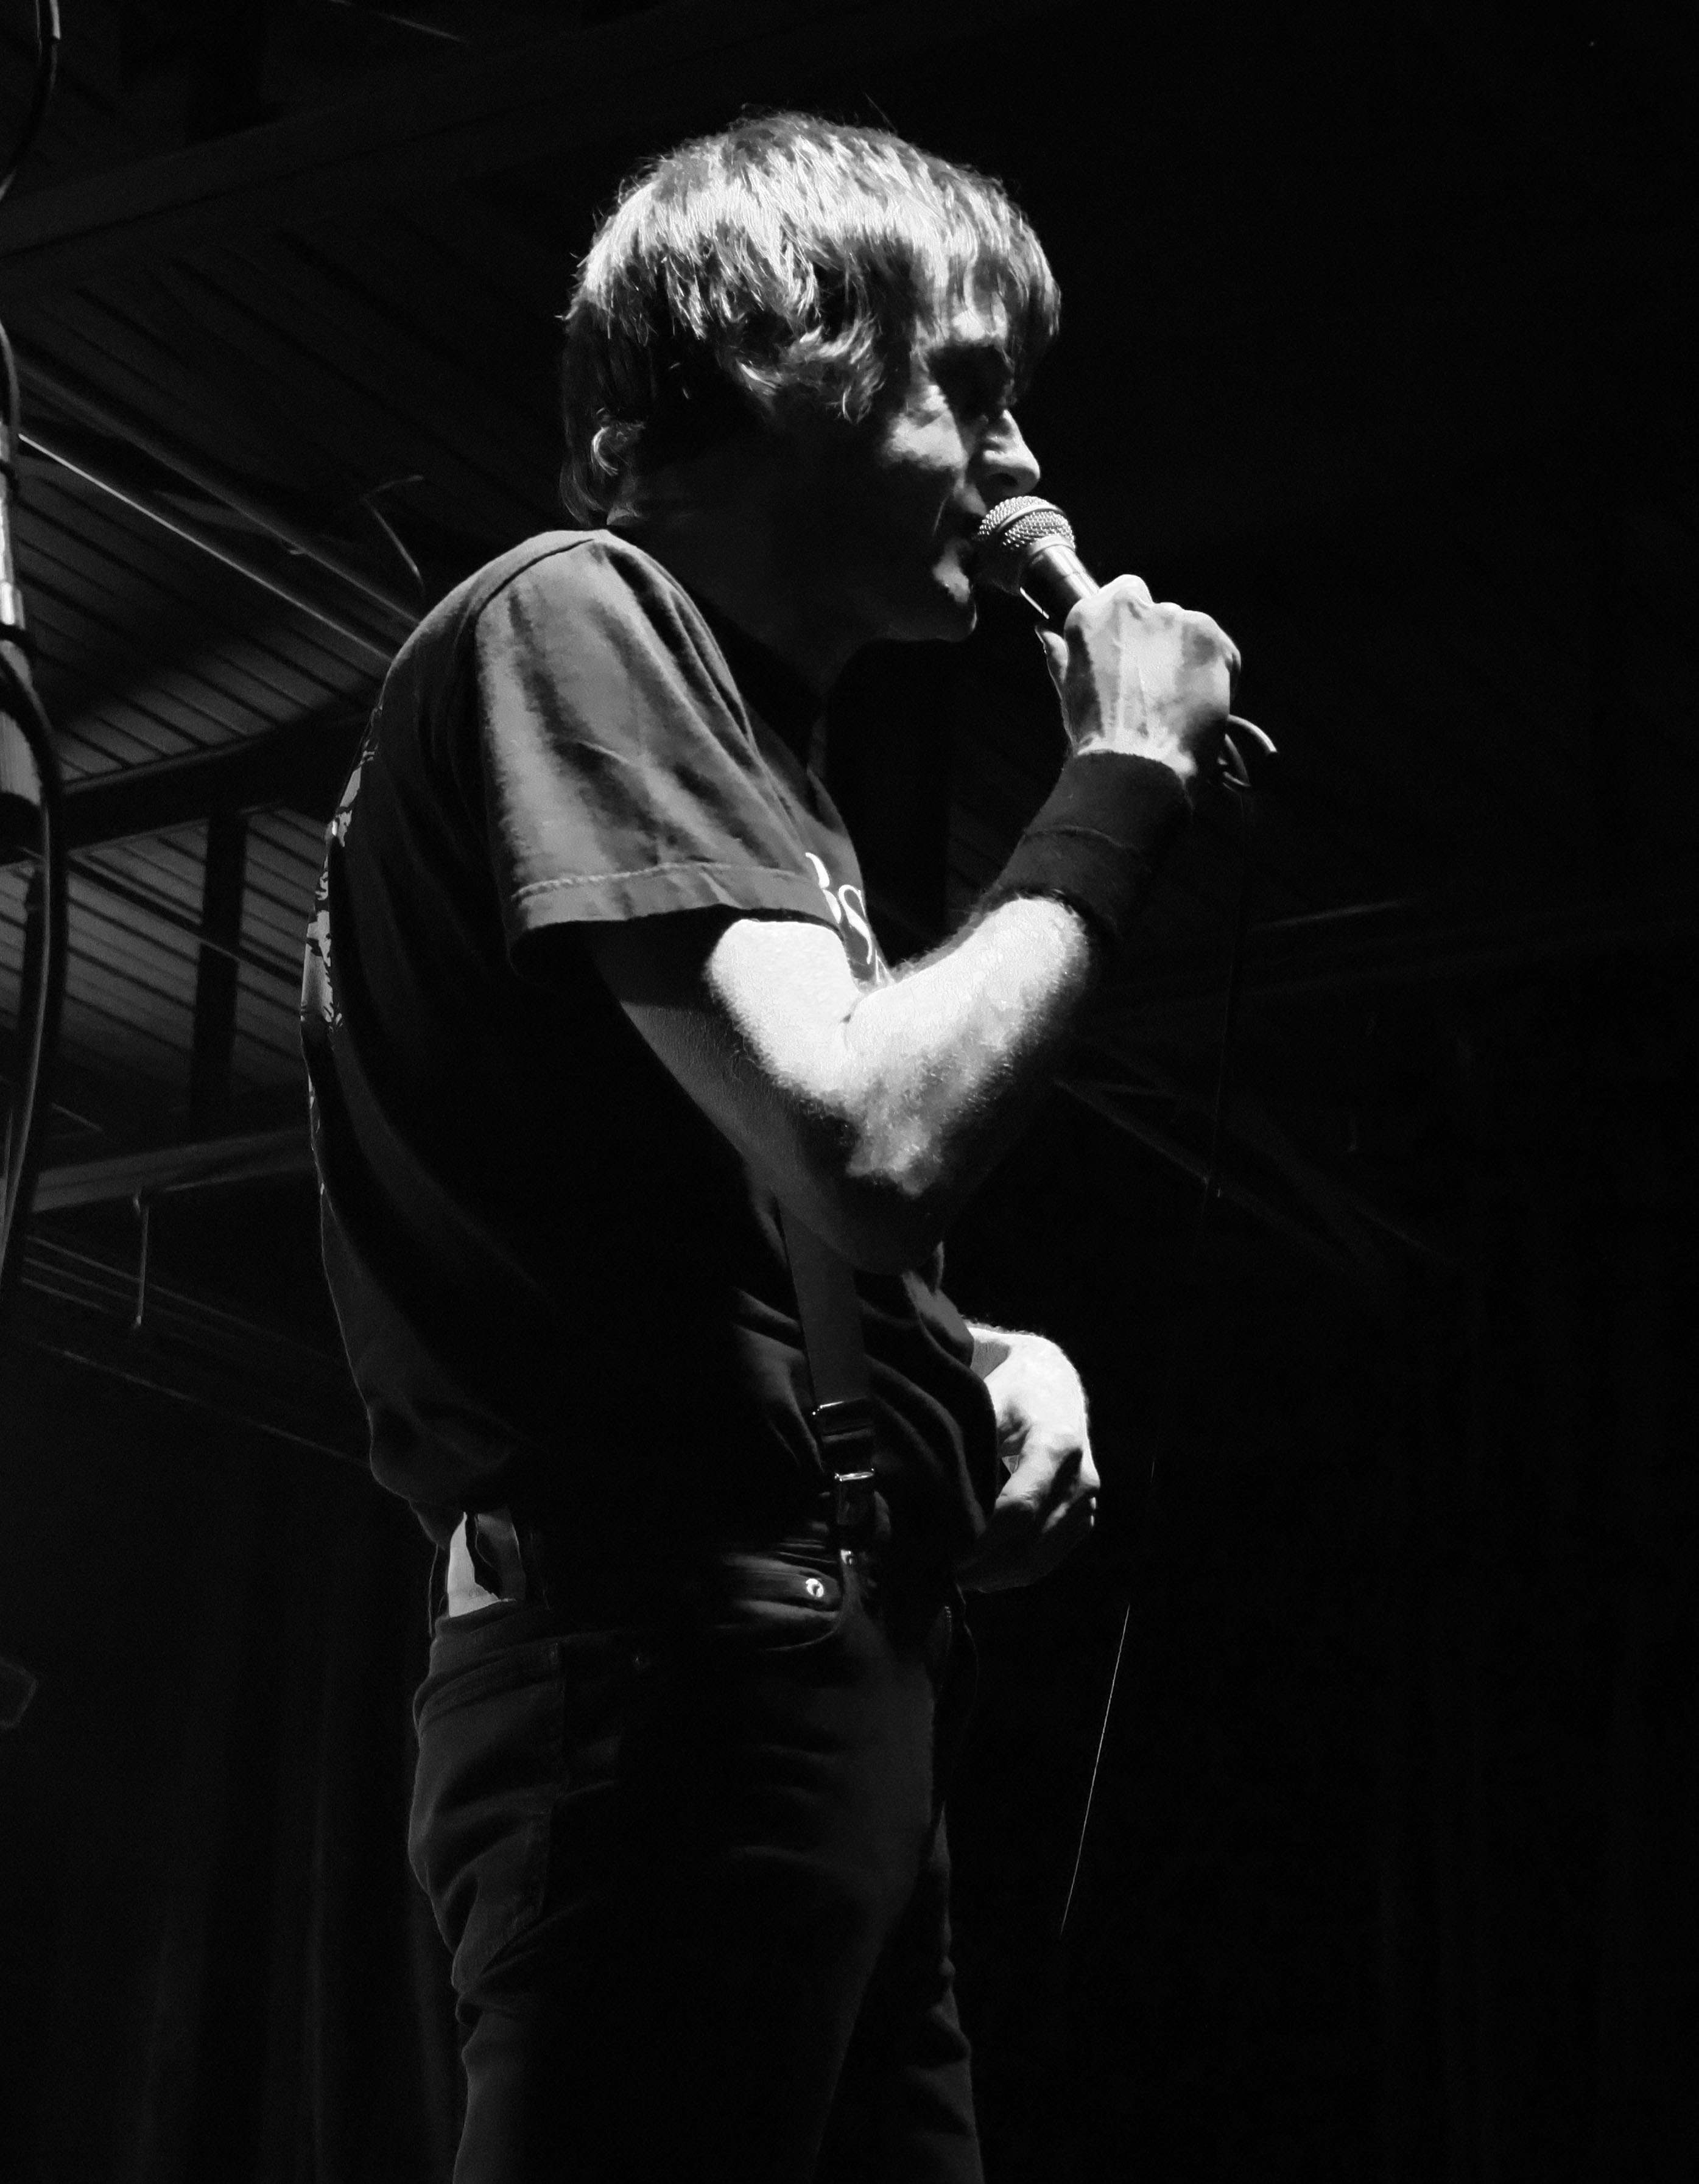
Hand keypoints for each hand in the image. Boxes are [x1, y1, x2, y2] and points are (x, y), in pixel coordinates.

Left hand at [954, 1331, 1099, 1591]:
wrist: (1054, 1384)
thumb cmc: (1012, 1392)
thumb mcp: (988, 1405)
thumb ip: (967, 1448)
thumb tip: (928, 1495)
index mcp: (1056, 1444)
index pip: (1019, 1508)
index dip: (984, 1541)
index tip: (951, 1559)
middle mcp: (1081, 1477)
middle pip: (1033, 1543)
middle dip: (989, 1568)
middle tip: (948, 1579)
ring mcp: (1088, 1500)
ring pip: (1044, 1558)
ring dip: (1002, 1576)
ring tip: (962, 1580)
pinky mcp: (1086, 1515)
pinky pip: (1053, 1557)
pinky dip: (1020, 1570)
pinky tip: (988, 1573)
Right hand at [1038, 573, 1237, 782]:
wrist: (1137, 763)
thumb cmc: (1098, 735)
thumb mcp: (1070, 690)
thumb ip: (1062, 654)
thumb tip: (1045, 633)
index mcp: (1094, 613)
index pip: (1124, 593)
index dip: (1133, 625)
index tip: (1135, 652)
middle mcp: (1135, 606)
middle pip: (1160, 612)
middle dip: (1161, 642)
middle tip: (1154, 685)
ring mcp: (1176, 619)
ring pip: (1191, 631)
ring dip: (1188, 657)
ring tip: (1176, 701)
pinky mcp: (1210, 639)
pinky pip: (1221, 650)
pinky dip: (1216, 674)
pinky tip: (1196, 704)